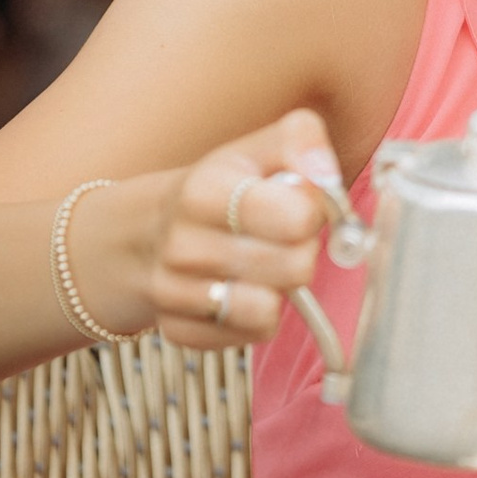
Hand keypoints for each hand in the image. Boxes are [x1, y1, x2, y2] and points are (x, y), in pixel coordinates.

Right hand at [98, 109, 342, 348]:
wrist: (150, 232)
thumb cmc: (221, 188)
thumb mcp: (257, 148)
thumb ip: (300, 142)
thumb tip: (326, 177)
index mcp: (203, 190)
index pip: (297, 217)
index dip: (313, 213)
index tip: (299, 204)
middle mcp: (182, 245)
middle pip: (295, 268)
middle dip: (302, 251)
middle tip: (284, 238)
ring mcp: (173, 293)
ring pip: (270, 309)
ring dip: (280, 289)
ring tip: (265, 265)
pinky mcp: (178, 331)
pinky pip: (252, 335)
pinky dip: (257, 317)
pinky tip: (243, 290)